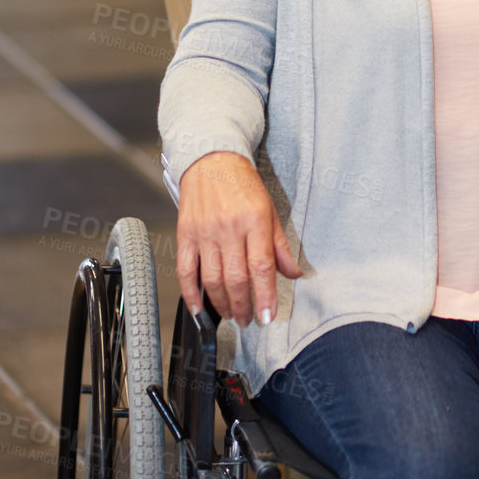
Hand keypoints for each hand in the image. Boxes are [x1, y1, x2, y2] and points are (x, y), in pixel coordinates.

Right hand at [177, 152, 301, 325]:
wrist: (212, 158)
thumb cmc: (243, 183)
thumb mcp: (270, 209)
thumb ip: (280, 245)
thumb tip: (293, 273)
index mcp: (255, 220)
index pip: (261, 266)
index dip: (265, 296)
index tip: (268, 316)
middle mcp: (229, 227)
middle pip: (236, 278)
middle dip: (244, 306)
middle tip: (249, 320)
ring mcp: (205, 232)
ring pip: (212, 279)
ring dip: (222, 304)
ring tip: (232, 315)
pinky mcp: (185, 234)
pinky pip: (186, 271)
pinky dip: (191, 294)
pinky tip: (199, 309)